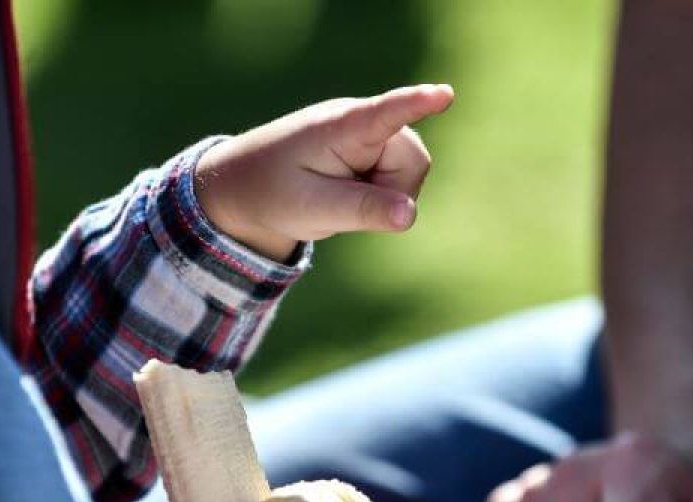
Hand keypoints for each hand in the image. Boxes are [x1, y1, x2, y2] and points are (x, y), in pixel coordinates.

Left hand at [194, 84, 454, 259]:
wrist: (248, 185)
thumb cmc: (276, 194)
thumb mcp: (315, 210)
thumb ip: (364, 211)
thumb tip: (410, 215)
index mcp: (341, 129)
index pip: (384, 114)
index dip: (416, 104)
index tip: (444, 95)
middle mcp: (361, 120)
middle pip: (414, 159)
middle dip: (394, 191)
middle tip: (345, 204)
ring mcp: (370, 130)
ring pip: (412, 170)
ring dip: (386, 193)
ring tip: (341, 194)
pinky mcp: (373, 143)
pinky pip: (400, 174)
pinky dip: (380, 191)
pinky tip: (348, 189)